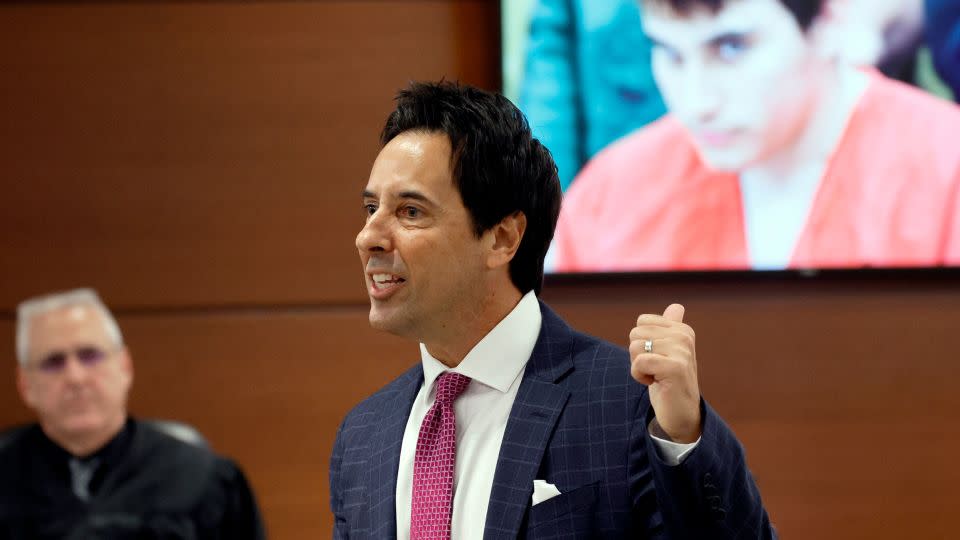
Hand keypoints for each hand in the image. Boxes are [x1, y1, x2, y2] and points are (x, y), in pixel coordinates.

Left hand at [629, 304, 701, 442]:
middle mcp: (684, 336)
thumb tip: (677, 306)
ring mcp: (682, 351)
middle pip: (635, 333)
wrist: (681, 413)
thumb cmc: (669, 381)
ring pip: (634, 346)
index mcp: (682, 329)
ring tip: (656, 376)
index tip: (656, 358)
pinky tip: (654, 383)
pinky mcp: (675, 367)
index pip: (641, 322)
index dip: (641, 343)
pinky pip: (639, 362)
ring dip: (638, 367)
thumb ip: (669, 328)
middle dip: (637, 355)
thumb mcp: (668, 352)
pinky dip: (639, 375)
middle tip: (655, 370)